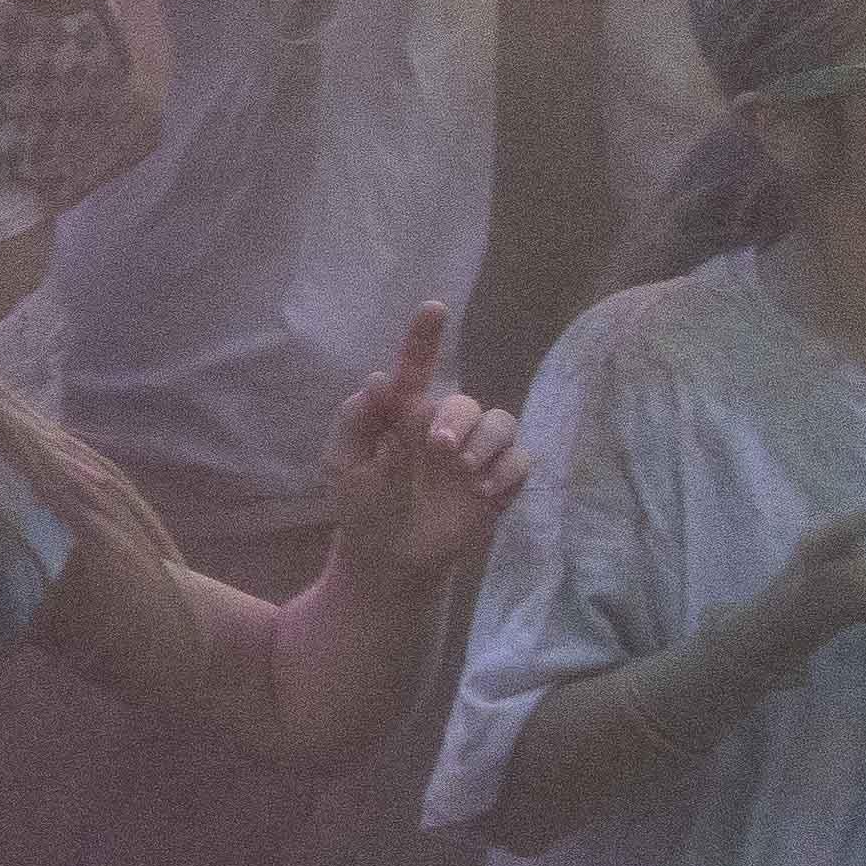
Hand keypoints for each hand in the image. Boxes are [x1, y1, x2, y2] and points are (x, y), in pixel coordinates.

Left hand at [314, 301, 525, 587]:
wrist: (390, 557)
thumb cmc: (362, 505)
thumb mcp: (344, 464)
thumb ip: (357, 421)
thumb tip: (379, 378)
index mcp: (403, 415)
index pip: (416, 367)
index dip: (425, 337)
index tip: (434, 308)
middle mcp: (444, 426)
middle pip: (466, 402)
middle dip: (457, 420)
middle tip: (438, 449)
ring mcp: (474, 452)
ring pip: (502, 422)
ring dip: (485, 444)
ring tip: (461, 472)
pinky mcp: (498, 479)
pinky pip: (521, 458)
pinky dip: (505, 472)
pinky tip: (482, 492)